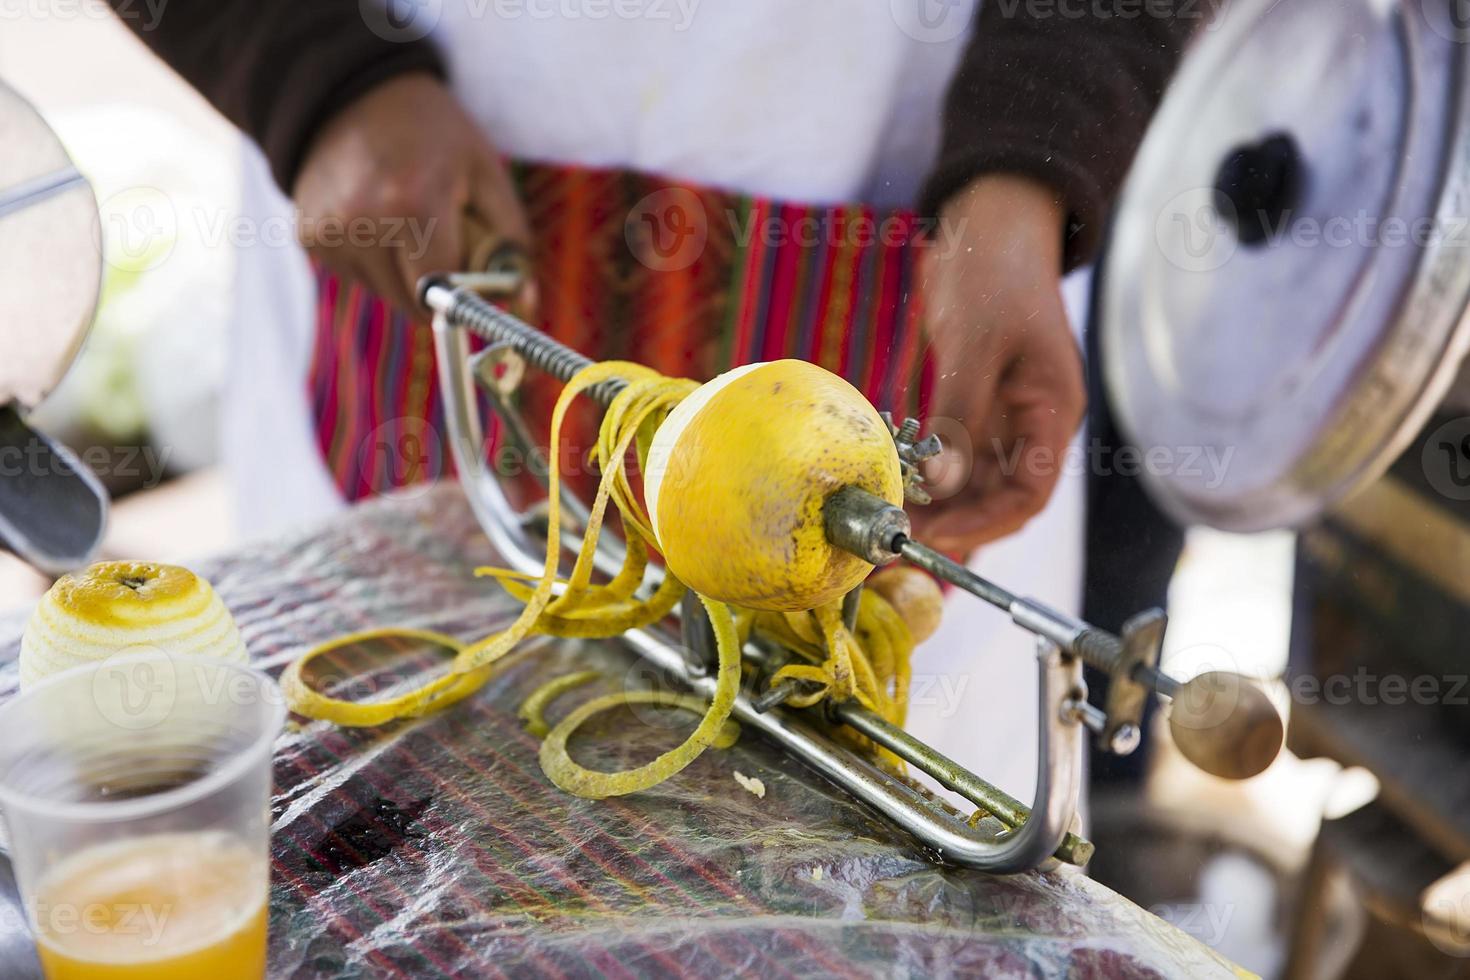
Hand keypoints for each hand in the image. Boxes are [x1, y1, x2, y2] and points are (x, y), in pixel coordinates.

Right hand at [293, 73, 531, 314]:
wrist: (351, 94)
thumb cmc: (431, 133)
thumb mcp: (485, 171)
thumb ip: (510, 239)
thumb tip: (525, 301)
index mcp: (412, 204)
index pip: (443, 291)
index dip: (463, 293)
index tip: (472, 282)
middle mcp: (362, 224)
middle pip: (412, 303)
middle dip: (435, 286)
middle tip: (441, 240)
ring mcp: (329, 233)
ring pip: (383, 295)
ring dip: (402, 276)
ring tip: (405, 223)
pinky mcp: (310, 238)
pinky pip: (355, 278)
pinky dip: (373, 263)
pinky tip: (375, 222)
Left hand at [910, 175, 1085, 554]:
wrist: (991, 225)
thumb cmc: (994, 274)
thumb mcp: (975, 344)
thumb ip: (959, 414)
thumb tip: (942, 485)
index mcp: (1051, 412)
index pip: (1028, 495)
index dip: (983, 523)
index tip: (933, 535)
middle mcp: (1031, 423)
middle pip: (997, 497)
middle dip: (952, 521)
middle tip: (896, 531)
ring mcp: (1002, 415)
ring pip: (971, 481)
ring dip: (934, 501)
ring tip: (888, 512)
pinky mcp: (973, 403)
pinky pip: (952, 453)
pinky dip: (925, 471)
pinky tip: (893, 480)